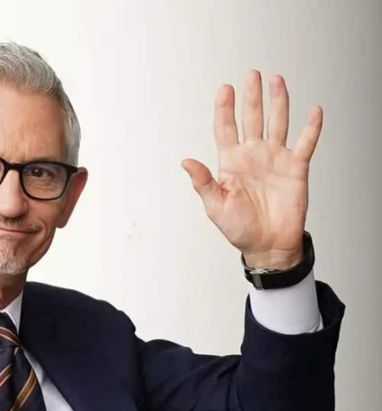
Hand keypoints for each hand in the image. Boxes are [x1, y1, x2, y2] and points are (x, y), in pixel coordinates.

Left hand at [182, 70, 322, 268]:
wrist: (267, 246)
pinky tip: (314, 111)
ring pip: (278, 123)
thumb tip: (185, 161)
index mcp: (230, 161)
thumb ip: (203, 181)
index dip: (224, 108)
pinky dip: (311, 127)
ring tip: (277, 80)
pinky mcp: (296, 168)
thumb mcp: (215, 205)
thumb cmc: (239, 228)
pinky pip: (306, 143)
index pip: (225, 127)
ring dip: (279, 102)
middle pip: (252, 118)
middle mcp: (253, 154)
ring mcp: (275, 159)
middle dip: (252, 96)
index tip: (224, 88)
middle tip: (251, 74)